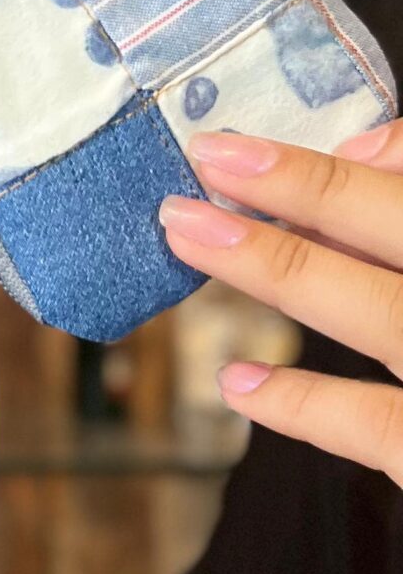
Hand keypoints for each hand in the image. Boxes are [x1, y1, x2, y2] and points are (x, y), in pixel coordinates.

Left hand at [161, 121, 402, 483]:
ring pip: (386, 316)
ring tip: (190, 235)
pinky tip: (240, 382)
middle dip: (309, 191)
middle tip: (207, 161)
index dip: (351, 161)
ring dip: (283, 269)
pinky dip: (310, 404)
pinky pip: (384, 427)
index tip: (250, 146)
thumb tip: (363, 152)